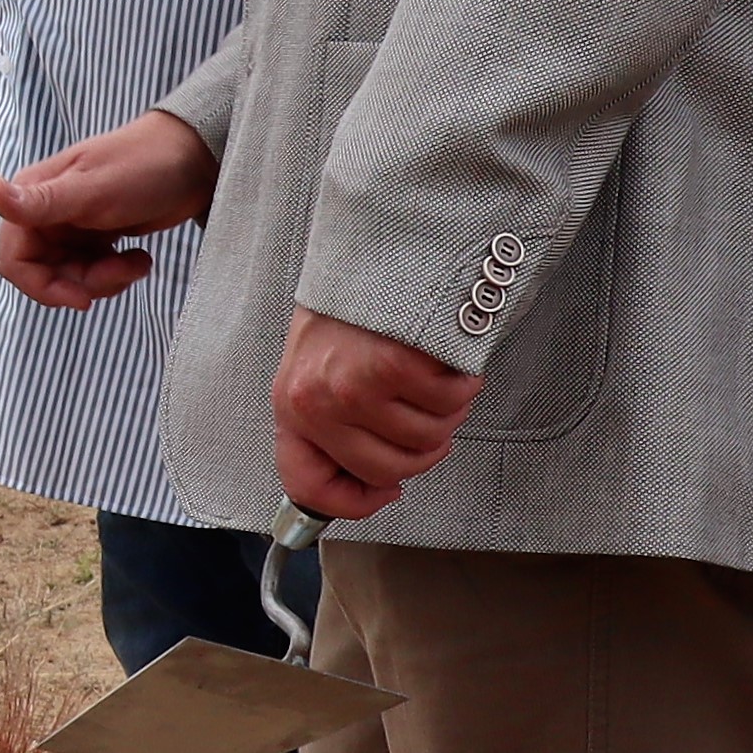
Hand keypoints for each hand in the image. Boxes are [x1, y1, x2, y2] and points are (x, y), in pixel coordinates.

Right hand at [0, 111, 217, 307]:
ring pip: (68, 277)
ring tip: (135, 262)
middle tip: (115, 274)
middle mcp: (43, 215)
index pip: (12, 257)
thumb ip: (41, 201)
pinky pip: (90, 274)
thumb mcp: (93, 190)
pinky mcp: (93, 239)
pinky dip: (115, 275)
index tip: (76, 298)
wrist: (195, 161)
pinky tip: (139, 258)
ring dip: (103, 281)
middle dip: (78, 283)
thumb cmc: (143, 166)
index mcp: (32, 196)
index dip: (35, 285)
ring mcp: (69, 229)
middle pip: (40, 273)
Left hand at [273, 308, 477, 520]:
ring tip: (428, 375)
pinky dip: (460, 383)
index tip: (382, 492)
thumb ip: (336, 426)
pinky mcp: (394, 366)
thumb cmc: (351, 312)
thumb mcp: (320, 370)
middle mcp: (316, 402)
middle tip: (425, 414)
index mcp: (292, 407)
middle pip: (389, 469)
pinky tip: (440, 357)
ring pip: (428, 438)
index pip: (307, 485)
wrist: (374, 250)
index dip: (352, 502)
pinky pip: (450, 401)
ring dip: (444, 411)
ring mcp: (354, 386)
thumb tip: (370, 485)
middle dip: (422, 449)